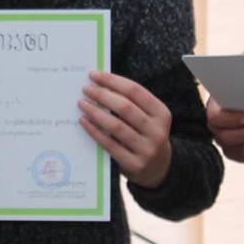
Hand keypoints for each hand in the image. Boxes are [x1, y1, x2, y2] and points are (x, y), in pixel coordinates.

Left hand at [80, 71, 173, 188]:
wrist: (158, 169)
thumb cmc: (146, 135)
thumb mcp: (148, 118)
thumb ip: (130, 102)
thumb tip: (99, 83)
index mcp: (161, 113)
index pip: (135, 91)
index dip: (112, 81)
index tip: (94, 75)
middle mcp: (157, 131)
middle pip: (125, 107)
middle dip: (102, 95)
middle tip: (85, 89)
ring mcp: (146, 150)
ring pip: (116, 126)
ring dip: (95, 112)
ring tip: (82, 103)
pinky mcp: (133, 164)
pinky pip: (109, 144)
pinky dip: (94, 131)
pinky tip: (84, 121)